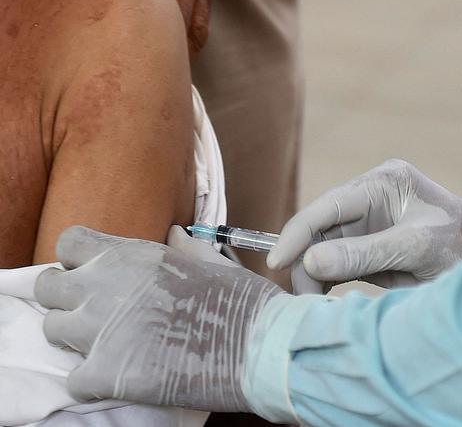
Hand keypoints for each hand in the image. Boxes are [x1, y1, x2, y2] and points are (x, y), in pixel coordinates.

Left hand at [34, 226, 282, 410]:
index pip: (69, 243)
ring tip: (110, 344)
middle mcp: (109, 284)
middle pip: (48, 286)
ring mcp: (103, 329)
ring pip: (53, 329)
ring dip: (77, 337)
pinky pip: (73, 379)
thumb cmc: (242, 300)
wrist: (261, 347)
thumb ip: (184, 246)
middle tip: (96, 311)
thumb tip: (173, 234)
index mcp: (134, 254)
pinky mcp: (107, 373)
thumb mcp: (212, 261)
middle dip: (66, 297)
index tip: (95, 273)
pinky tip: (122, 375)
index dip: (78, 259)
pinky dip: (92, 380)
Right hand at [267, 159, 461, 288]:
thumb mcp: (415, 248)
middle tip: (304, 298)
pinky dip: (326, 282)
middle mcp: (371, 198)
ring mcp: (369, 223)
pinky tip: (324, 299)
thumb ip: (365, 254)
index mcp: (384, 182)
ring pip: (324, 248)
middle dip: (306, 260)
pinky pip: (336, 263)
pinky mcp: (368, 247)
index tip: (277, 262)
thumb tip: (311, 261)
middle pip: (321, 228)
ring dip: (314, 275)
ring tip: (314, 304)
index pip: (329, 205)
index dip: (299, 233)